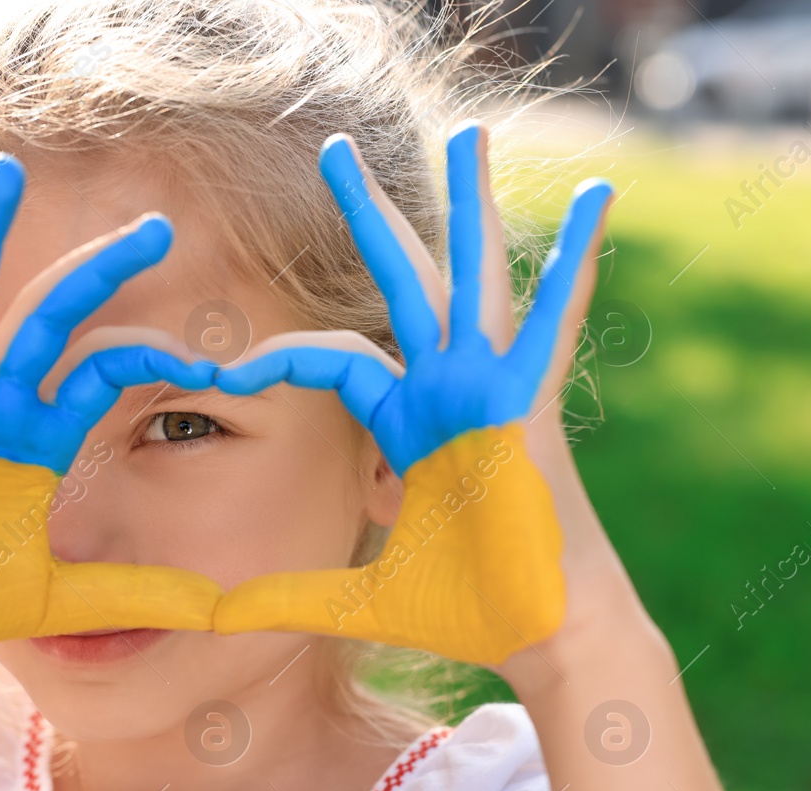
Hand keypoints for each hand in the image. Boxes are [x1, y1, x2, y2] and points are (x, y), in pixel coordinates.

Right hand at [0, 154, 224, 653]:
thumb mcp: (60, 598)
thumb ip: (132, 594)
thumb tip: (214, 608)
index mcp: (41, 436)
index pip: (108, 371)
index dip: (158, 357)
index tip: (215, 362)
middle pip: (52, 317)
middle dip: (102, 269)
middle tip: (160, 225)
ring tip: (5, 169)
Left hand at [191, 125, 613, 663]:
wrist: (539, 636)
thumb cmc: (464, 613)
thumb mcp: (357, 600)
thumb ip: (288, 597)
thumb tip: (212, 622)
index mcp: (406, 423)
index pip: (335, 356)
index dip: (278, 353)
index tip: (224, 371)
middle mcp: (447, 391)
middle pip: (401, 282)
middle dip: (368, 215)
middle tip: (333, 149)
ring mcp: (493, 391)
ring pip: (475, 278)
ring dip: (469, 206)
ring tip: (469, 133)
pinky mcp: (532, 406)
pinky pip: (553, 322)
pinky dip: (577, 262)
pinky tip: (597, 199)